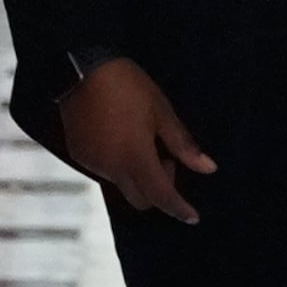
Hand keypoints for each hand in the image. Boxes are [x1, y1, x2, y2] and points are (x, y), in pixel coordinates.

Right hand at [60, 55, 212, 223]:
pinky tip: (122, 139)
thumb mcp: (162, 112)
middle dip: (159, 190)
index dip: (179, 209)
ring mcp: (92, 164)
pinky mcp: (79, 155)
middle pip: (141, 200)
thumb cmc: (127, 87)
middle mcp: (112, 169)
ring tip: (143, 142)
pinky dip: (119, 166)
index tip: (193, 217)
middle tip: (166, 159)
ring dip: (138, 176)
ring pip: (122, 186)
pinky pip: (105, 172)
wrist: (80, 69)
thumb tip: (208, 168)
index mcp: (135, 159)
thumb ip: (183, 145)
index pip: (162, 197)